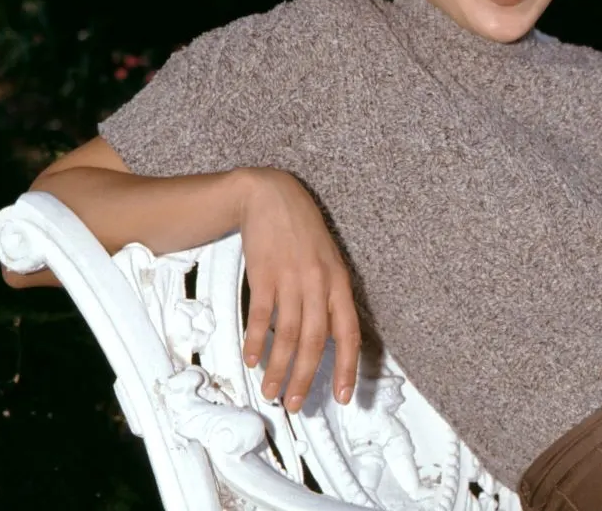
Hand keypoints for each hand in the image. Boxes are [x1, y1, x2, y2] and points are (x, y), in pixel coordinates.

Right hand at [236, 168, 359, 412]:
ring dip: (279, 368)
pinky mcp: (264, 274)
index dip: (348, 367)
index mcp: (339, 283)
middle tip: (296, 405)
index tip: (344, 397)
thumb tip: (328, 338)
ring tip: (271, 392)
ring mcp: (291, 279)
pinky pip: (261, 315)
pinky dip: (256, 341)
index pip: (349, 333)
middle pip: (316, 341)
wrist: (271, 196)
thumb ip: (329, 298)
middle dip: (307, 378)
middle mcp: (319, 283)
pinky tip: (252, 359)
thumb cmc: (302, 232)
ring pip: (288, 334)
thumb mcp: (328, 261)